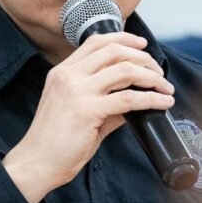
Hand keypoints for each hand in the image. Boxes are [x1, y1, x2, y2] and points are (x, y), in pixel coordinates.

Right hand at [3, 32, 174, 202]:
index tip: (142, 45)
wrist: (36, 163)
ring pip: (124, 70)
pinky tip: (162, 103)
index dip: (123, 39)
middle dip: (143, 57)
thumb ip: (104, 102)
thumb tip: (133, 100)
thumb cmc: (54, 142)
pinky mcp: (87, 110)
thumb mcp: (77, 112)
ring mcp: (76, 91)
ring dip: (151, 76)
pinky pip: (128, 98)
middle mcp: (68, 76)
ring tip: (165, 87)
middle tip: (159, 71)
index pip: (96, 42)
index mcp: (62, 72)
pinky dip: (151, 98)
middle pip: (114, 51)